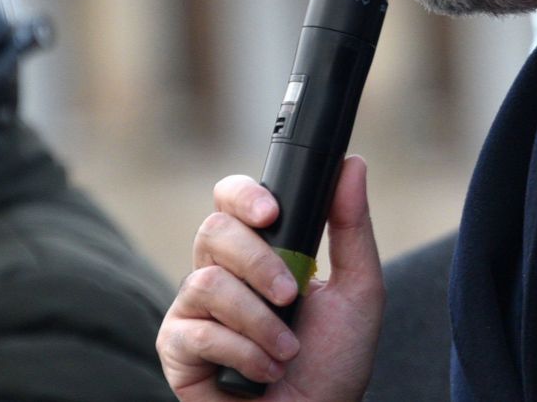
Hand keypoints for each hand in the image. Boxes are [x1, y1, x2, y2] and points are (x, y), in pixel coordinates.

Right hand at [157, 158, 383, 401]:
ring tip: (287, 352)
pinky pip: (197, 330)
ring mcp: (194, 309)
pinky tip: (264, 372)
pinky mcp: (177, 347)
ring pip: (207, 282)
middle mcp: (220, 273)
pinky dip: (242, 352)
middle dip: (259, 263)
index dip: (243, 196)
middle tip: (292, 296)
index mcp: (259, 251)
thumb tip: (354, 164)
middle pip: (213, 231)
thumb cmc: (335, 362)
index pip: (232, 200)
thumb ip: (352, 227)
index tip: (272, 215)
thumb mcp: (359, 290)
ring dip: (259, 321)